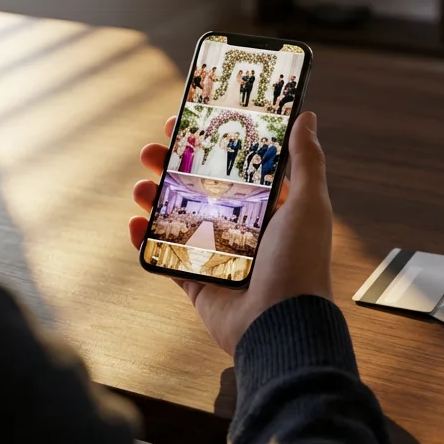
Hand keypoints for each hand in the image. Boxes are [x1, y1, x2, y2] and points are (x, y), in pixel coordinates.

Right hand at [131, 112, 333, 354]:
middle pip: (200, 189)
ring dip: (155, 200)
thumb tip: (307, 117)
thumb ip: (306, 160)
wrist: (281, 326)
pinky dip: (146, 241)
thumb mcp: (309, 204)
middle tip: (151, 151)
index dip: (211, 146)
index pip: (236, 168)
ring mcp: (218, 255)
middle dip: (173, 168)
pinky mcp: (198, 282)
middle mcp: (244, 230)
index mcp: (270, 208)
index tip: (188, 124)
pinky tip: (134, 224)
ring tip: (140, 186)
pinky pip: (166, 257)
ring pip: (178, 219)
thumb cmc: (300, 263)